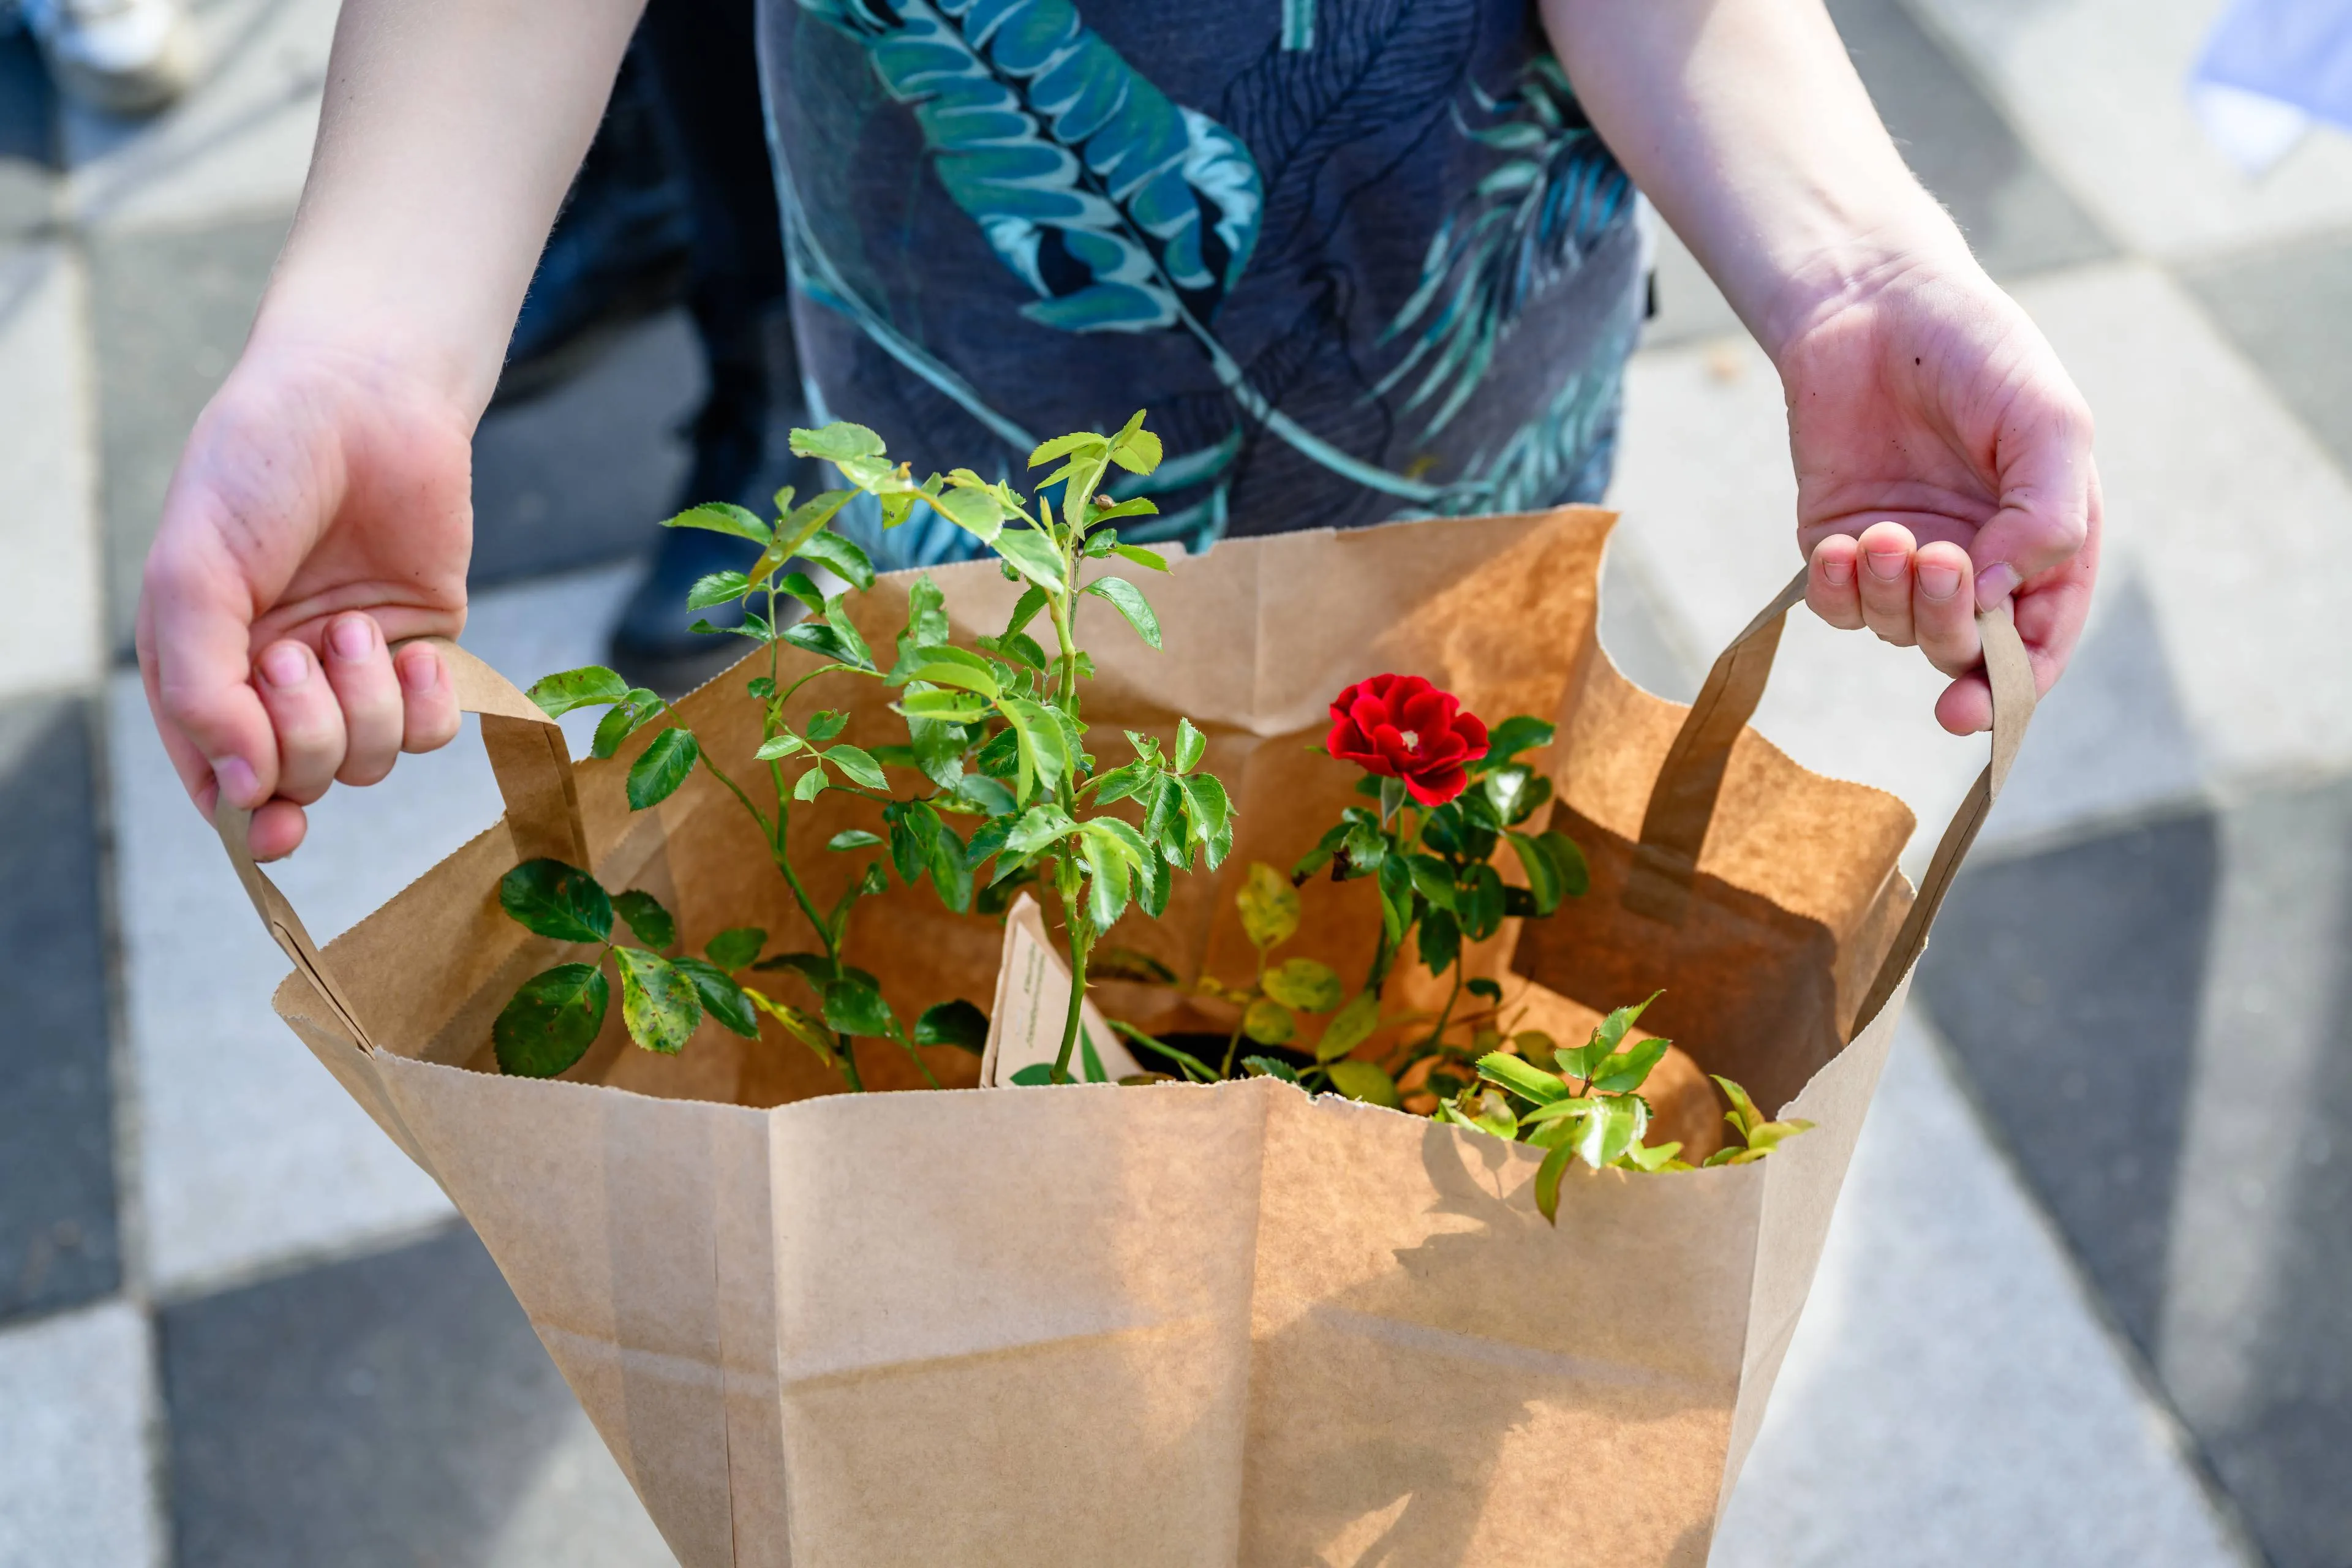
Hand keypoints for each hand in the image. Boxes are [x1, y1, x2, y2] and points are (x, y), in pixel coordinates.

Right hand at [138, 337, 472, 860]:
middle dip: (305, 733)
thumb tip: (242, 793)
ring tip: (355, 626)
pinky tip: (413, 648)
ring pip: (369, 763)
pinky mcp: (424, 652)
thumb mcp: (193, 574)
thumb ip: (202, 689)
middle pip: (300, 779)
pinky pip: (434, 733)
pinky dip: (426, 705)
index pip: (222, 781)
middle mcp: (279, 683)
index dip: (248, 817)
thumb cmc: (257, 472)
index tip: (274, 823)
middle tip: (301, 650)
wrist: (361, 399)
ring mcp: (355, 673)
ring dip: (366, 708)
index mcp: (206, 670)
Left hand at [1776, 252, 2099, 734]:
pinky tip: (1842, 548)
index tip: (1969, 709)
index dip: (2010, 689)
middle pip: (1965, 649)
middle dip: (1947, 625)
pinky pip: (1837, 605)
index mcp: (2045, 545)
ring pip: (1897, 631)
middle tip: (1935, 562)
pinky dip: (1838, 591)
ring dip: (1890, 598)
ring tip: (1883, 533)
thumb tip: (1997, 598)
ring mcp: (1906, 561)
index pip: (2037, 646)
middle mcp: (1977, 565)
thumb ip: (2048, 515)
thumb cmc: (1979, 354)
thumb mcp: (2049, 421)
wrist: (1877, 304)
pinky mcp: (1839, 545)